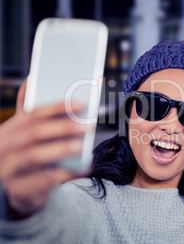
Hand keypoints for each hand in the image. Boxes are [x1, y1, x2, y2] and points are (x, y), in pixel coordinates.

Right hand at [0, 79, 89, 218]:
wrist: (15, 190)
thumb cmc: (26, 154)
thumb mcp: (24, 133)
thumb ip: (32, 111)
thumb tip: (33, 79)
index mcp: (10, 129)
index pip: (33, 114)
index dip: (58, 107)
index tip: (82, 104)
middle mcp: (5, 147)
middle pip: (34, 133)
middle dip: (63, 128)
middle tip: (87, 126)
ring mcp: (9, 169)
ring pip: (34, 156)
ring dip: (61, 149)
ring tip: (81, 146)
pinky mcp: (18, 189)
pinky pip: (41, 181)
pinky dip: (63, 174)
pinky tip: (81, 169)